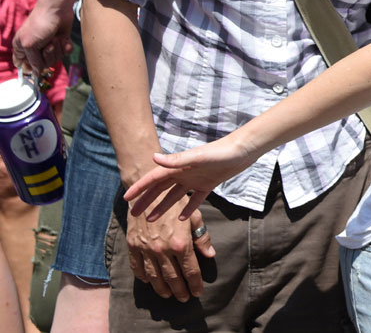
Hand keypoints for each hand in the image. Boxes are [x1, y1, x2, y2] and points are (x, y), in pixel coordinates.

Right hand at [12, 0, 71, 74]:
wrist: (58, 9)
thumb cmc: (40, 24)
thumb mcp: (30, 45)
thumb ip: (33, 61)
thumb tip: (36, 74)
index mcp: (21, 48)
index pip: (22, 65)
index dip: (30, 68)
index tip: (36, 65)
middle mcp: (34, 48)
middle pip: (42, 64)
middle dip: (48, 55)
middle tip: (49, 45)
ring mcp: (49, 45)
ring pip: (55, 59)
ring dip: (57, 49)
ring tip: (55, 38)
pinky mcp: (61, 41)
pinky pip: (65, 53)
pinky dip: (66, 47)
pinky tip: (65, 39)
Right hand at [124, 138, 256, 221]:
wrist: (244, 150)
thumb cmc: (221, 152)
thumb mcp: (198, 157)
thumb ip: (177, 160)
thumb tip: (153, 158)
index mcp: (179, 166)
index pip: (154, 178)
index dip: (140, 188)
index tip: (126, 198)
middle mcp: (184, 172)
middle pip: (161, 189)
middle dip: (146, 200)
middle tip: (133, 214)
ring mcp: (196, 179)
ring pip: (175, 196)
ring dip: (163, 207)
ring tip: (151, 219)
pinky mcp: (208, 184)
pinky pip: (194, 199)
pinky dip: (187, 208)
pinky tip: (180, 219)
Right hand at [126, 200, 214, 301]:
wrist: (148, 190)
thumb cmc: (175, 201)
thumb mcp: (194, 216)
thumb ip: (202, 237)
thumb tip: (210, 255)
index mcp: (180, 242)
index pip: (190, 270)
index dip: (195, 283)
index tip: (198, 292)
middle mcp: (162, 249)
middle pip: (172, 278)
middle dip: (180, 290)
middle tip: (184, 298)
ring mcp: (146, 249)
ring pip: (154, 277)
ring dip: (162, 289)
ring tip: (168, 295)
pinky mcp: (133, 245)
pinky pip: (137, 267)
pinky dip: (143, 277)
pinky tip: (149, 281)